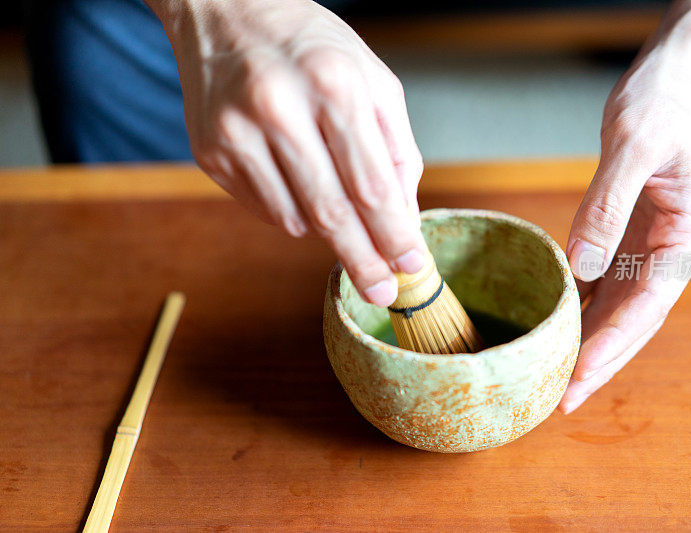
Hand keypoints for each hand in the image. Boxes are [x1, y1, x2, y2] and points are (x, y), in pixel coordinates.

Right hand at [151, 0, 426, 305]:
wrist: (226, 11)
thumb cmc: (312, 46)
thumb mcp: (373, 80)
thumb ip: (396, 150)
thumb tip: (404, 216)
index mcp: (333, 86)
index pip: (371, 186)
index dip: (394, 236)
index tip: (411, 266)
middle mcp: (279, 109)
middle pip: (332, 214)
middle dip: (363, 261)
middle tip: (382, 291)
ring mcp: (237, 133)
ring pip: (295, 220)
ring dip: (327, 231)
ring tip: (340, 210)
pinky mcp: (210, 152)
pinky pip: (265, 209)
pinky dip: (293, 212)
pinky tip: (300, 183)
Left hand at [559, 48, 690, 413]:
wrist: (671, 76)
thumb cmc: (660, 102)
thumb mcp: (631, 147)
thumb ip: (606, 207)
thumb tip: (581, 267)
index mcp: (688, 232)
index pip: (649, 301)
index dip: (614, 342)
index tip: (580, 374)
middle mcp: (674, 246)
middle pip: (637, 317)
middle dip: (602, 359)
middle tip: (564, 399)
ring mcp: (653, 242)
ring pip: (621, 306)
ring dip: (591, 342)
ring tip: (556, 378)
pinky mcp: (630, 232)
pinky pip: (607, 280)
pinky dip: (583, 307)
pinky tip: (556, 327)